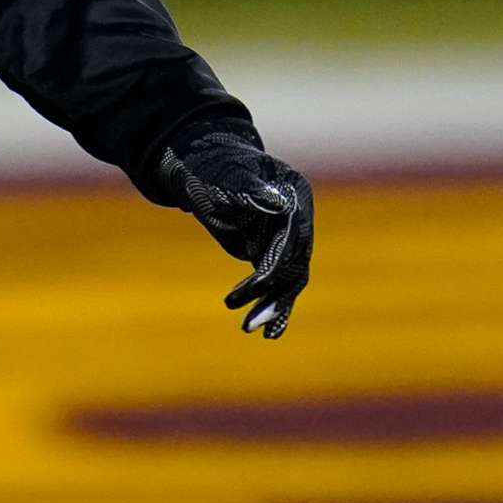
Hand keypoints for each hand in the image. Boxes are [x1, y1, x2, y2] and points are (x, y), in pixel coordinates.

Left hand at [156, 116, 314, 337]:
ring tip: (249, 329)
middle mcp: (298, 216)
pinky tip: (267, 333)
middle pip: (295, 260)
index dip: (280, 259)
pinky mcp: (274, 252)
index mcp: (294, 192)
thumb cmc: (213, 170)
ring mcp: (288, 236)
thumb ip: (250, 191)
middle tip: (249, 320)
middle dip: (274, 291)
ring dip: (272, 306)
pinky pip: (278, 284)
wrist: (203, 169)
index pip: (294, 232)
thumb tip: (277, 203)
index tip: (260, 282)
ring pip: (289, 278)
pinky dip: (272, 305)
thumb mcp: (227, 179)